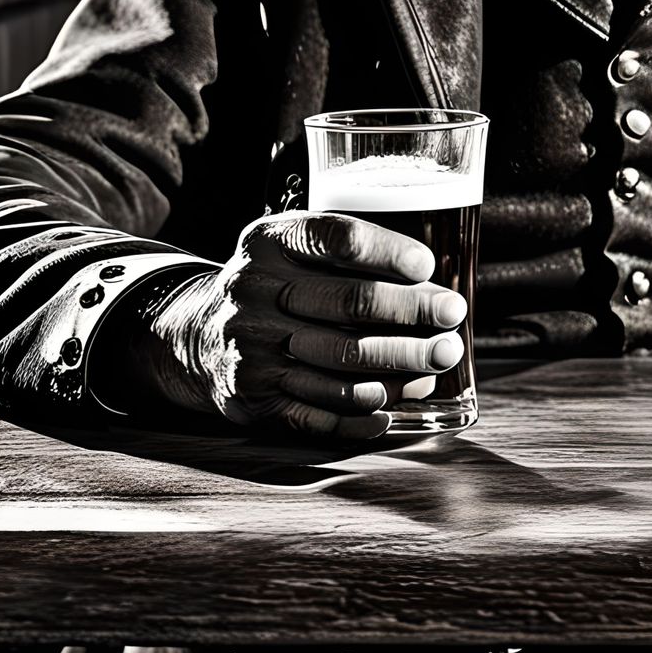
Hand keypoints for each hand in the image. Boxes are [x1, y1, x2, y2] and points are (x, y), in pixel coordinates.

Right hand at [124, 213, 466, 438]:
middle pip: (349, 304)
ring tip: (439, 360)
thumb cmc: (276, 285)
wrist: (199, 335)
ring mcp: (250, 348)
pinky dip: (363, 413)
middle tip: (452, 317)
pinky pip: (320, 412)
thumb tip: (433, 285)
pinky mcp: (252, 397)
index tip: (427, 266)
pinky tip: (395, 406)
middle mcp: (255, 291)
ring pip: (343, 363)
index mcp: (271, 241)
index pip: (335, 238)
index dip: (386, 252)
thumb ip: (349, 255)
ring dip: (402, 365)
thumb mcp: (295, 248)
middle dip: (412, 312)